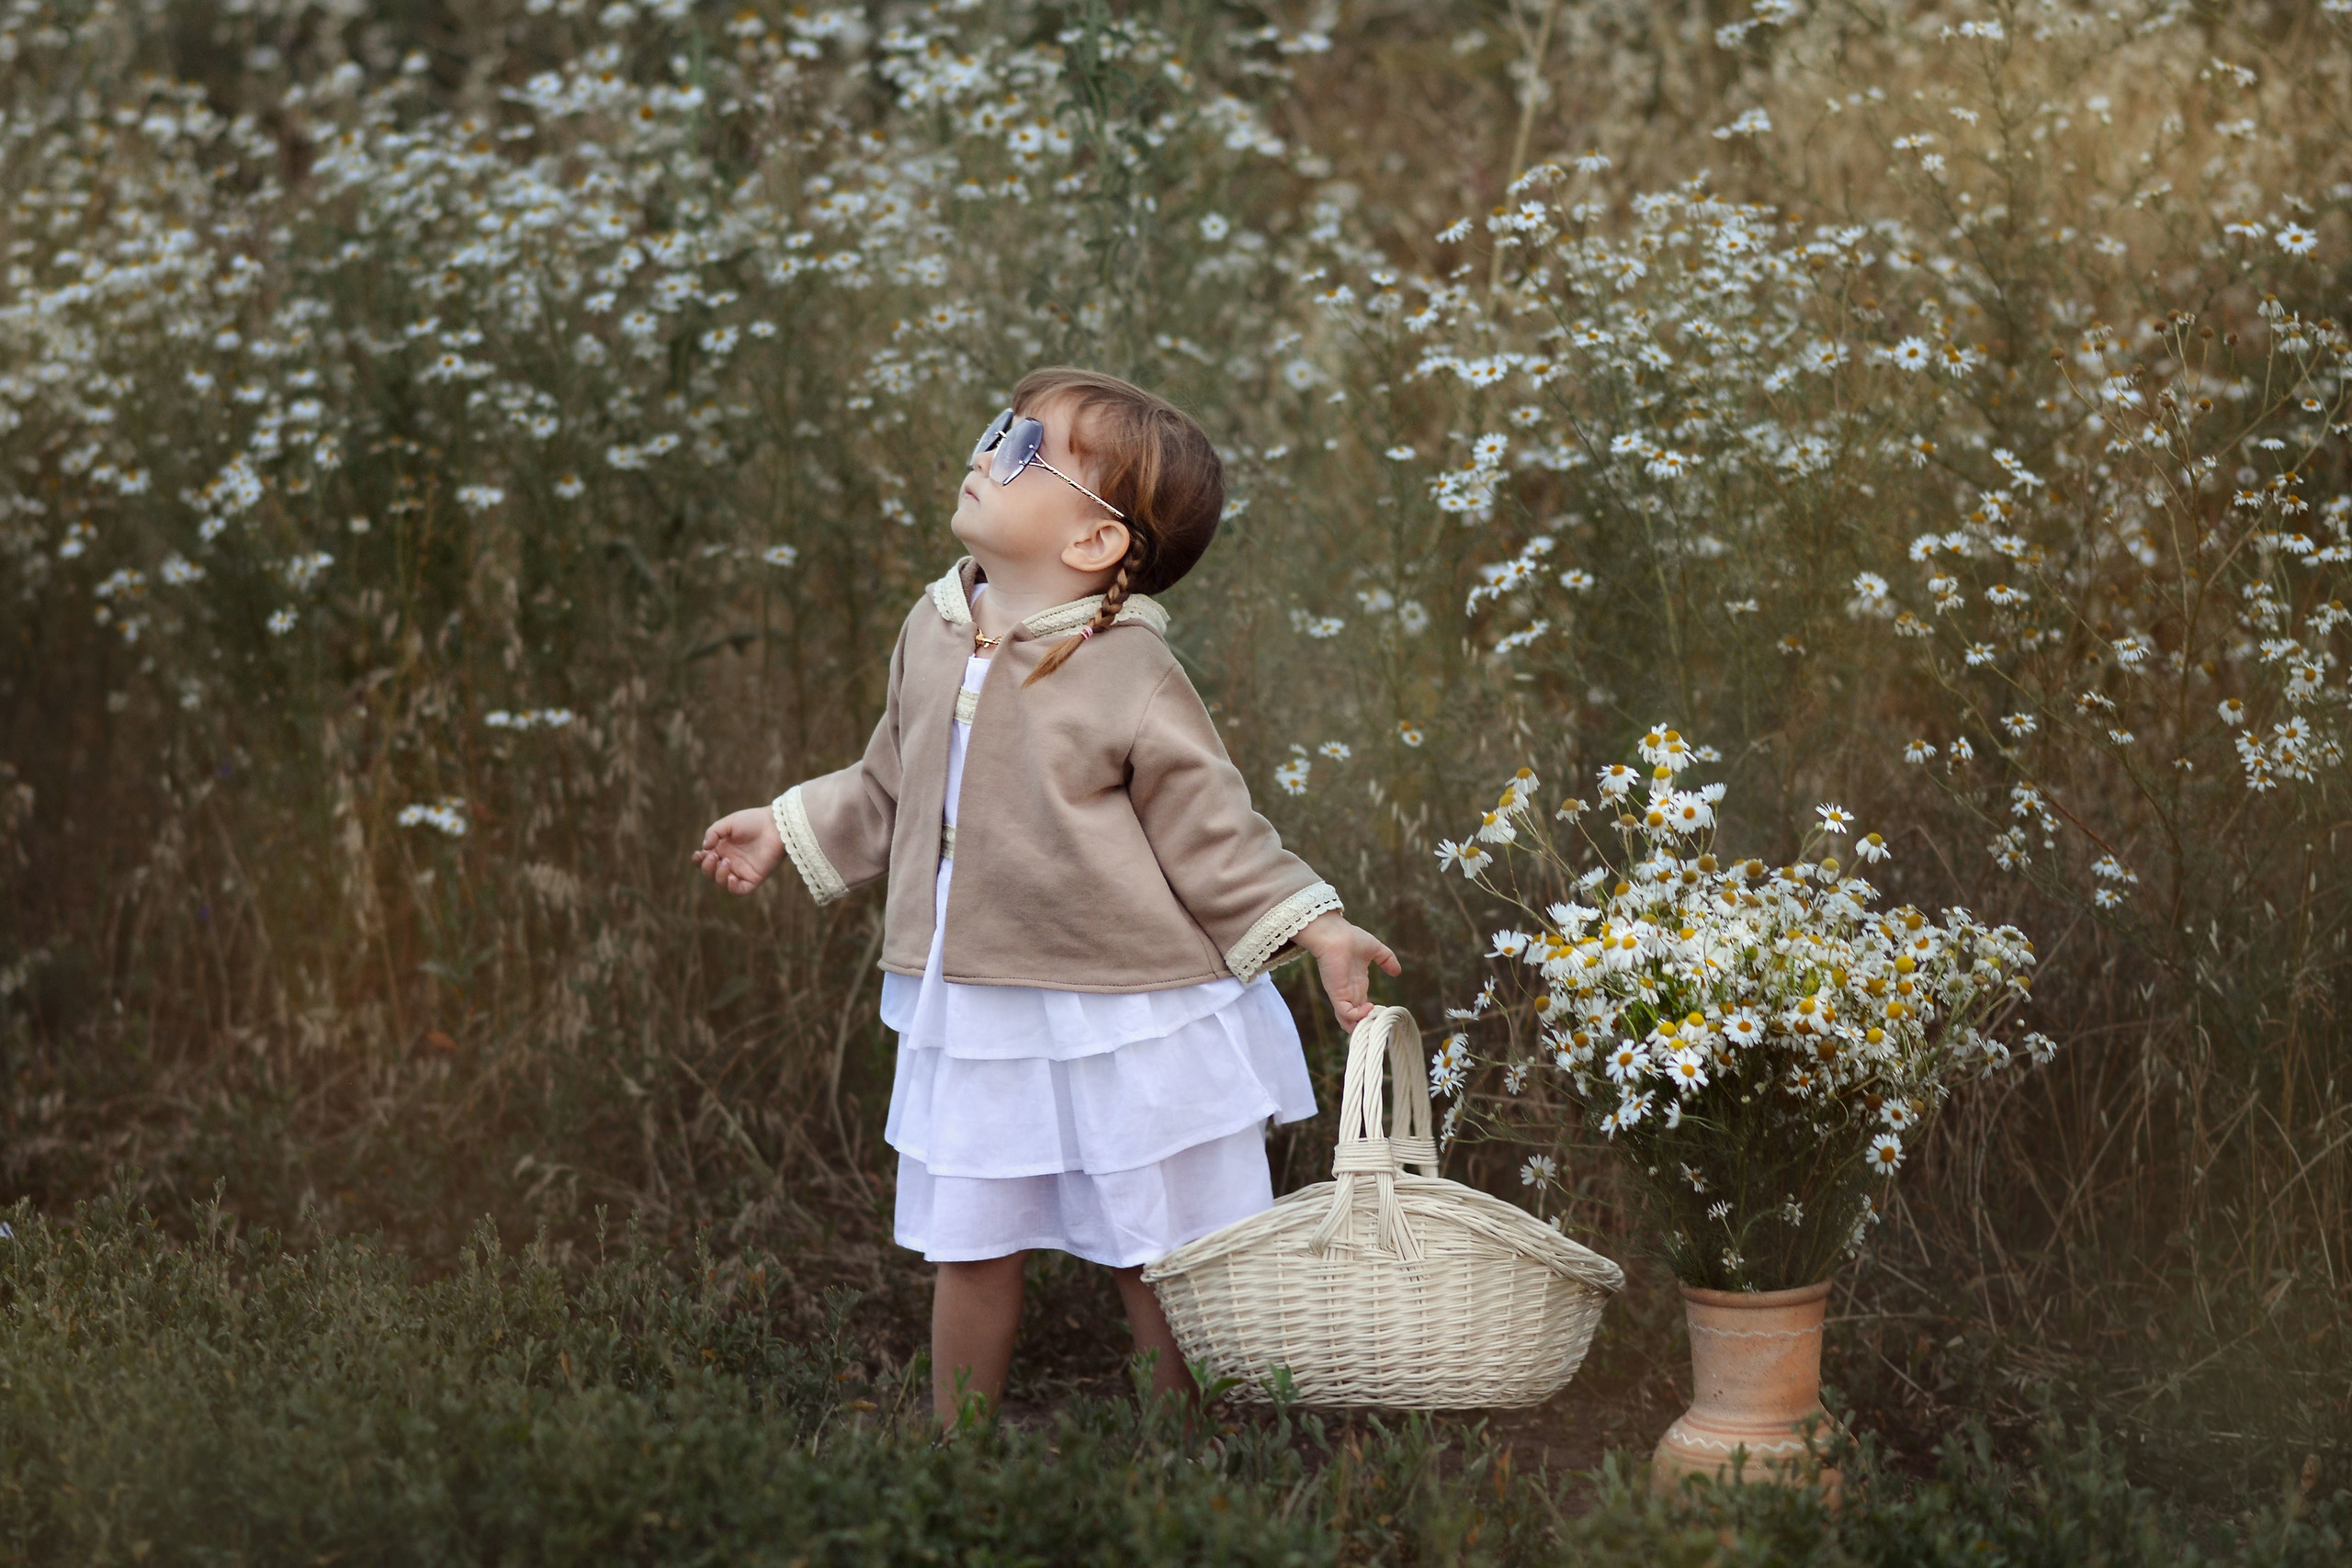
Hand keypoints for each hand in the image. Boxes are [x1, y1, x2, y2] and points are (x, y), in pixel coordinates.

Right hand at [693, 805, 785, 894]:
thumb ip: (713, 833)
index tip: (700, 853)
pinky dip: (732, 887)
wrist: (775, 825)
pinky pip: (739, 890)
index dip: (698, 860)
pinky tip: (731, 877)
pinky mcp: (754, 878)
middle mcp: (730, 861)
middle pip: (710, 873)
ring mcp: (742, 871)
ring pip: (722, 883)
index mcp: (722, 849)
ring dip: (718, 875)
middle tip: (713, 855)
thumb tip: (705, 848)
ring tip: (726, 861)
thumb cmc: (753, 821)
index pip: (704, 860)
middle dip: (707, 867)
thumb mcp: (728, 823)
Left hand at [1292, 910, 1400, 1031]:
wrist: (1335, 934)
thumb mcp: (1375, 949)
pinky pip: (1346, 1013)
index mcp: (1357, 984)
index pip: (1362, 1008)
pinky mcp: (1337, 994)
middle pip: (1356, 1020)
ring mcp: (1342, 995)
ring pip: (1348, 1021)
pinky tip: (1369, 1007)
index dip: (1372, 1016)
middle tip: (1380, 1032)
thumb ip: (1387, 960)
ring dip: (1362, 1027)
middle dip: (1367, 1028)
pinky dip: (1358, 1016)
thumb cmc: (1351, 938)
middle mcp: (1349, 992)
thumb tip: (1398, 972)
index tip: (1384, 1019)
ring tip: (1375, 1025)